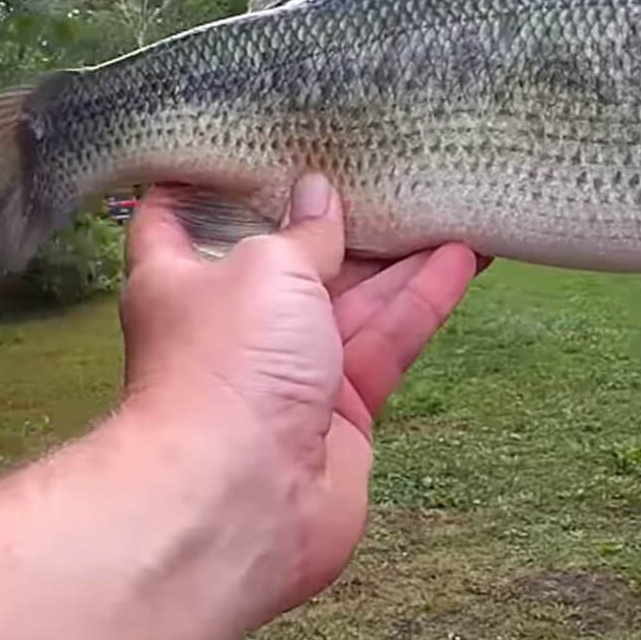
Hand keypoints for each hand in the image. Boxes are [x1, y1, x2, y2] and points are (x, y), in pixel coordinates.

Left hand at [115, 173, 483, 623]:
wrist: (242, 498)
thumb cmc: (226, 367)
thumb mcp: (266, 268)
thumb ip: (303, 231)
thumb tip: (319, 193)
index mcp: (181, 281)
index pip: (175, 219)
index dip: (205, 181)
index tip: (243, 141)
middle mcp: (234, 324)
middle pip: (290, 258)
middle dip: (336, 216)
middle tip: (386, 164)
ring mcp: (289, 371)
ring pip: (353, 299)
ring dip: (400, 255)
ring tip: (450, 201)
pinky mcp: (342, 411)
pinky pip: (387, 342)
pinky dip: (423, 301)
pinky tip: (465, 257)